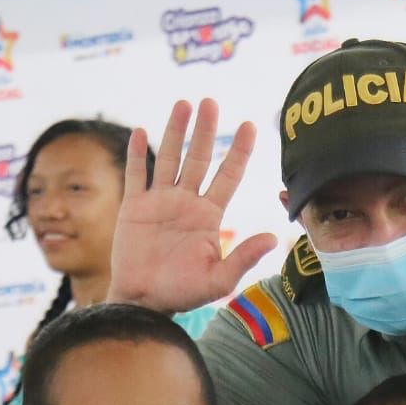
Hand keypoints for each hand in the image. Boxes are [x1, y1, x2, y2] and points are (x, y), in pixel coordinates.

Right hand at [108, 99, 278, 312]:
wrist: (145, 302)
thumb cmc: (183, 294)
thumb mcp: (219, 280)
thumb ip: (244, 258)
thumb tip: (271, 237)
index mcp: (209, 216)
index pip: (228, 175)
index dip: (239, 151)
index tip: (250, 125)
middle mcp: (186, 202)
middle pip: (198, 158)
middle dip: (205, 131)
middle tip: (211, 102)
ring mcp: (159, 202)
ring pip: (169, 158)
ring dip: (175, 131)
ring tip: (183, 104)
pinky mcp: (133, 207)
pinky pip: (136, 175)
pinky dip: (137, 154)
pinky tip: (140, 131)